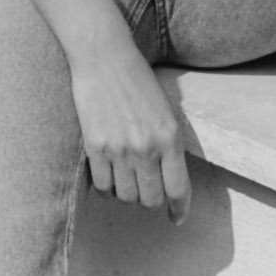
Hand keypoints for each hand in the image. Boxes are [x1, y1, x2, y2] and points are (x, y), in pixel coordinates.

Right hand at [71, 40, 190, 224]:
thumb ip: (169, 143)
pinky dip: (106, 187)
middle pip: (151, 199)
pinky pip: (102, 186)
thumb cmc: (138, 79)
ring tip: (126, 177)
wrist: (104, 57)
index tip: (176, 218)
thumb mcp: (166, 110)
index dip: (179, 209)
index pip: (178, 189)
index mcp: (170, 136)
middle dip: (151, 199)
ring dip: (127, 192)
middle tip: (147, 188)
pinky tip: (108, 175)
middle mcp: (147, 147)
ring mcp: (119, 149)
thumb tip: (169, 176)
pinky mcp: (95, 148)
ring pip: (126, 197)